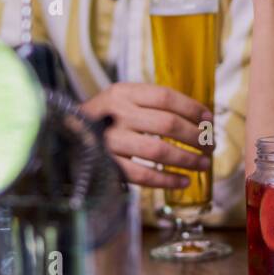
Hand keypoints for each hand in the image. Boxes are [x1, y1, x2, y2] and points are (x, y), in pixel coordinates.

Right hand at [78, 82, 214, 189]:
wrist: (64, 138)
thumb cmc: (104, 119)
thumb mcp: (122, 100)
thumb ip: (152, 104)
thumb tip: (200, 117)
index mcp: (122, 92)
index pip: (166, 97)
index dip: (192, 108)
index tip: (209, 120)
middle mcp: (116, 114)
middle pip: (168, 124)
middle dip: (196, 137)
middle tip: (209, 145)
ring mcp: (109, 141)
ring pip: (158, 151)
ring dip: (187, 159)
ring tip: (202, 164)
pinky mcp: (106, 166)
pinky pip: (143, 175)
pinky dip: (167, 181)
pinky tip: (183, 181)